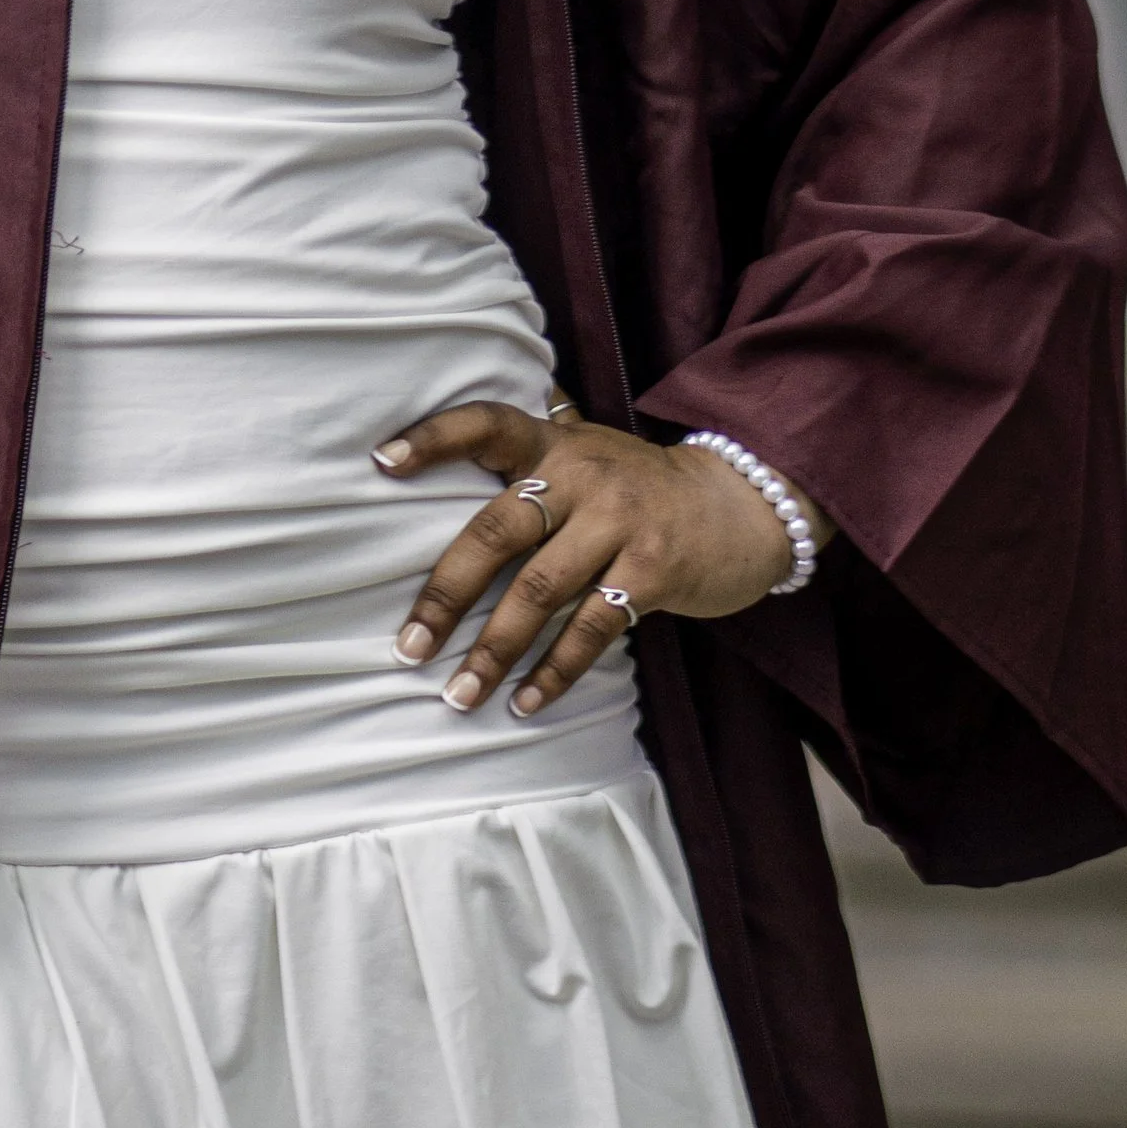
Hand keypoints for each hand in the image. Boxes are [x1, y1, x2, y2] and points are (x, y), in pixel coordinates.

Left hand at [373, 402, 829, 719]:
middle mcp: (583, 475)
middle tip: (409, 648)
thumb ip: (533, 457)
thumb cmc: (641, 488)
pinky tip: (525, 702)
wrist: (745, 503)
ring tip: (459, 694)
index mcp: (557, 445)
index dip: (434, 439)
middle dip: (447, 594)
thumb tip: (444, 456)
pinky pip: (593, 628)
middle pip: (498, 531)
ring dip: (494, 651)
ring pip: (540, 592)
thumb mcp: (590, 453)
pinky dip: (555, 671)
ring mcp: (621, 522)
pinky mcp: (655, 569)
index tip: (381, 462)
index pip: (487, 425)